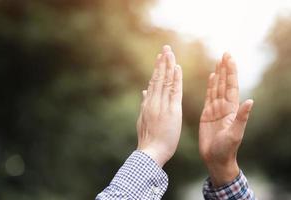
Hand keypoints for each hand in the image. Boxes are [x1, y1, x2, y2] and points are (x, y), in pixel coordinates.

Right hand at [136, 45, 182, 166]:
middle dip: (162, 62)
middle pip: (158, 78)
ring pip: (165, 81)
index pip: (153, 83)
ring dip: (168, 66)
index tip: (160, 58)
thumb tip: (144, 91)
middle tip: (166, 48)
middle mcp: (153, 101)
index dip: (157, 69)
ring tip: (170, 52)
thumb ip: (144, 104)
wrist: (150, 152)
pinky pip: (174, 91)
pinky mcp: (172, 111)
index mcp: (148, 104)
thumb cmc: (148, 139)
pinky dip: (175, 79)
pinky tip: (177, 68)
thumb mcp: (142, 119)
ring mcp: (162, 105)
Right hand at [199, 53, 253, 186]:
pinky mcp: (207, 114)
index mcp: (232, 110)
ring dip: (219, 74)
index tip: (229, 58)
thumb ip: (242, 117)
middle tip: (225, 53)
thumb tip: (250, 101)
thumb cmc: (226, 149)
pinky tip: (211, 77)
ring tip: (219, 62)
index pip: (232, 86)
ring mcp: (215, 110)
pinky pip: (209, 96)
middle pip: (225, 83)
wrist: (216, 158)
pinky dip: (210, 86)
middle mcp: (224, 107)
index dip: (231, 72)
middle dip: (226, 68)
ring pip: (217, 88)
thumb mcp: (235, 134)